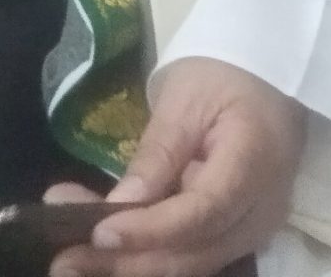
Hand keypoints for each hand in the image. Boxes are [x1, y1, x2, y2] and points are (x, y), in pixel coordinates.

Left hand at [52, 58, 303, 276]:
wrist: (267, 74)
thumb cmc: (225, 72)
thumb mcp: (185, 100)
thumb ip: (157, 156)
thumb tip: (119, 207)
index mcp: (255, 161)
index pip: (203, 213)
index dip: (150, 230)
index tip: (99, 233)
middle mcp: (263, 208)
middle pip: (194, 254)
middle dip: (126, 260)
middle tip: (63, 257)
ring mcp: (254, 227)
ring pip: (190, 265)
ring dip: (130, 264)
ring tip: (71, 257)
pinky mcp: (237, 232)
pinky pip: (191, 256)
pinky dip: (147, 255)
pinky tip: (104, 249)